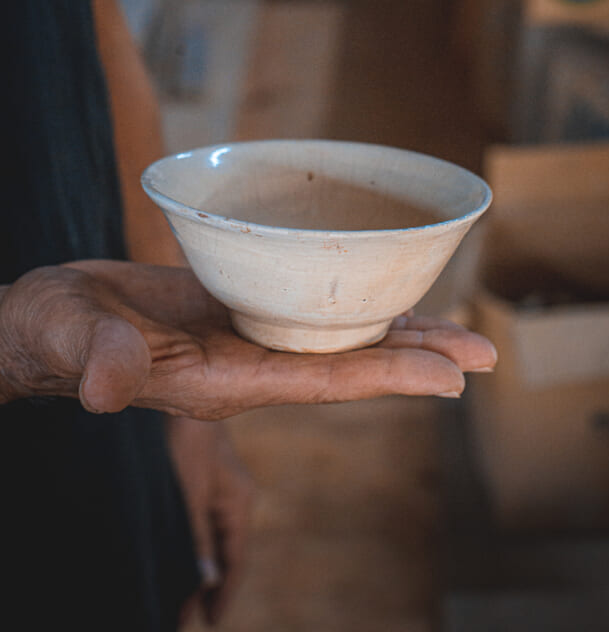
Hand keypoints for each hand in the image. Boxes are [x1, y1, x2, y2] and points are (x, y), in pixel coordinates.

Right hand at [0, 260, 496, 415]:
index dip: (387, 375)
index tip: (451, 377)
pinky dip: (353, 302)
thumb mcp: (72, 338)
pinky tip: (382, 289)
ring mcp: (248, 340)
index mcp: (224, 381)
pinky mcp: (240, 311)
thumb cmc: (58, 332)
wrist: (52, 322)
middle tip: (485, 351)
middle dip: (417, 357)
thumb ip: (97, 361)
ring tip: (460, 328)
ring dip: (399, 331)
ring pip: (339, 338)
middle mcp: (249, 366)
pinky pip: (312, 311)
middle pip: (349, 363)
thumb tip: (107, 388)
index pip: (321, 382)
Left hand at [169, 419, 254, 625]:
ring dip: (194, 562)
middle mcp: (232, 495)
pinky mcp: (199, 475)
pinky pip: (197, 518)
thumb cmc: (184, 435)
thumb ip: (195, 534)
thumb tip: (204, 581)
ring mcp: (216, 485)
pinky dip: (188, 540)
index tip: (209, 622)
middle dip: (206, 584)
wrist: (177, 383)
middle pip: (222, 551)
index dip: (223, 593)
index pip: (234, 560)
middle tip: (184, 616)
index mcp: (239, 501)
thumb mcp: (188, 489)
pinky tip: (172, 549)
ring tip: (175, 593)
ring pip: (208, 535)